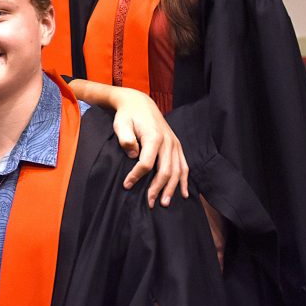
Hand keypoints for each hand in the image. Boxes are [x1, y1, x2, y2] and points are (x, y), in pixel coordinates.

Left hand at [108, 87, 188, 207]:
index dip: (136, 176)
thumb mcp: (120, 124)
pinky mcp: (177, 145)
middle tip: (149, 203)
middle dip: (157, 188)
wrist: (139, 103)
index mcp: (153, 137)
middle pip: (165, 170)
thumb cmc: (127, 115)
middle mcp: (168, 141)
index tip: (127, 185)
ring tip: (164, 203)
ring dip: (171, 188)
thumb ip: (125, 139)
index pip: (147, 163)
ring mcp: (175, 144)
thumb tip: (133, 155)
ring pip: (177, 171)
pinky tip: (184, 194)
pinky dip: (184, 180)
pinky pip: (184, 165)